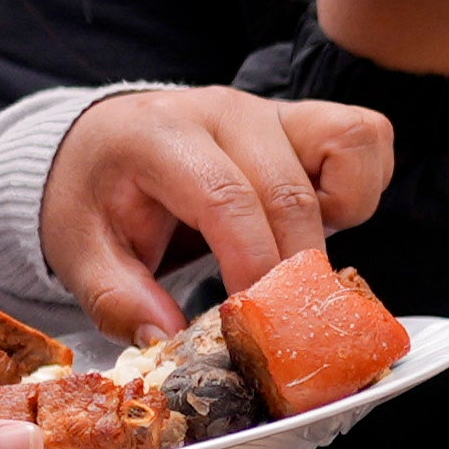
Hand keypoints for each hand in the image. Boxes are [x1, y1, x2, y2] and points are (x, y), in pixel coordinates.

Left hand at [32, 86, 397, 340]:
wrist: (107, 143)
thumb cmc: (100, 196)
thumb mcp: (82, 251)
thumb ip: (117, 298)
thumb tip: (167, 339)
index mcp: (160, 135)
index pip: (225, 199)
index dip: (251, 265)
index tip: (254, 321)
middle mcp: (224, 111)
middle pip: (289, 191)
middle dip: (294, 268)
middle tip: (280, 318)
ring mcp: (272, 109)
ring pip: (345, 151)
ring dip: (334, 221)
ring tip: (293, 257)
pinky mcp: (307, 116)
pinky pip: (366, 140)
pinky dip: (359, 189)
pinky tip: (317, 221)